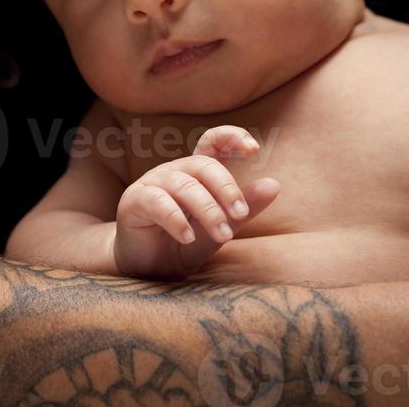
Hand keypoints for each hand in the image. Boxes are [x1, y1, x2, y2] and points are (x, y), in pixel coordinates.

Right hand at [112, 125, 279, 279]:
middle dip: (226, 187)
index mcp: (195, 172)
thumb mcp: (220, 230)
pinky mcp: (134, 201)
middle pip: (203, 164)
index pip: (212, 142)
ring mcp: (152, 183)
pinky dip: (175, 219)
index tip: (253, 149)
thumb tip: (274, 185)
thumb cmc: (183, 244)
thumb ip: (244, 210)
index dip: (231, 137)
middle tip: (240, 213)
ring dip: (207, 209)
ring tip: (223, 234)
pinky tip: (188, 237)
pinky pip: (157, 201)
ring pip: (184, 184)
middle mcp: (174, 171)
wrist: (146, 270)